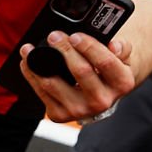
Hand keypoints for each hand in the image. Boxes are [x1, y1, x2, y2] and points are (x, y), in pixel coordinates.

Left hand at [21, 31, 136, 123]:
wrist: (103, 93)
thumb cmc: (111, 70)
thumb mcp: (124, 57)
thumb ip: (123, 48)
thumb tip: (114, 46)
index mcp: (122, 84)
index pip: (105, 62)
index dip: (89, 47)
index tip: (75, 35)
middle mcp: (102, 101)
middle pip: (80, 71)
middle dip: (64, 50)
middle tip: (54, 36)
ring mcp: (79, 111)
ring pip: (54, 84)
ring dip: (38, 64)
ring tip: (30, 49)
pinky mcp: (59, 115)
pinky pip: (41, 93)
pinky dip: (31, 76)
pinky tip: (26, 63)